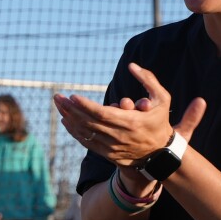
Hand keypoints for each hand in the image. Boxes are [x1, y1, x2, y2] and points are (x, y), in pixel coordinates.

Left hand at [54, 62, 205, 166]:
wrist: (161, 153)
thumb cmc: (160, 121)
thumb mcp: (162, 98)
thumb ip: (148, 79)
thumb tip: (132, 65)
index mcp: (131, 122)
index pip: (102, 113)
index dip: (85, 106)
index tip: (72, 96)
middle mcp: (119, 136)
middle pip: (89, 122)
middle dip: (71, 109)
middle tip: (57, 97)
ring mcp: (112, 147)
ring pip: (85, 133)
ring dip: (69, 118)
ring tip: (58, 105)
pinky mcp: (108, 154)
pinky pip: (87, 142)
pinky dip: (75, 132)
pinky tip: (66, 121)